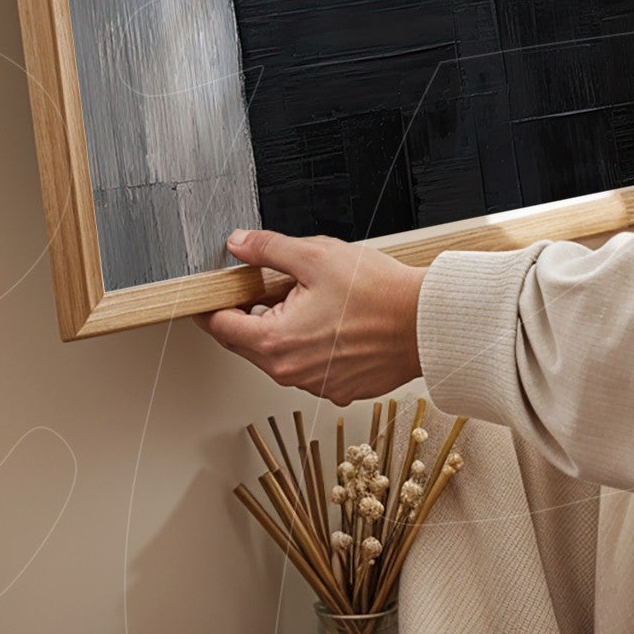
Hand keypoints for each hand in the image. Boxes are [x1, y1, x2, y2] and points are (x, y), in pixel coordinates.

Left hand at [193, 229, 424, 402]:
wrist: (425, 322)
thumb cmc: (378, 293)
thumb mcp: (315, 256)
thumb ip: (268, 249)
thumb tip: (239, 244)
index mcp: (275, 342)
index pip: (221, 327)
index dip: (211, 305)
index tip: (208, 294)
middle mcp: (291, 372)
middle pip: (248, 342)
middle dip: (251, 312)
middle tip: (267, 283)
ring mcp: (316, 384)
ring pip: (280, 354)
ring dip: (282, 327)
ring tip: (310, 297)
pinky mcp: (340, 388)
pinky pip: (309, 365)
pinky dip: (309, 343)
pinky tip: (331, 319)